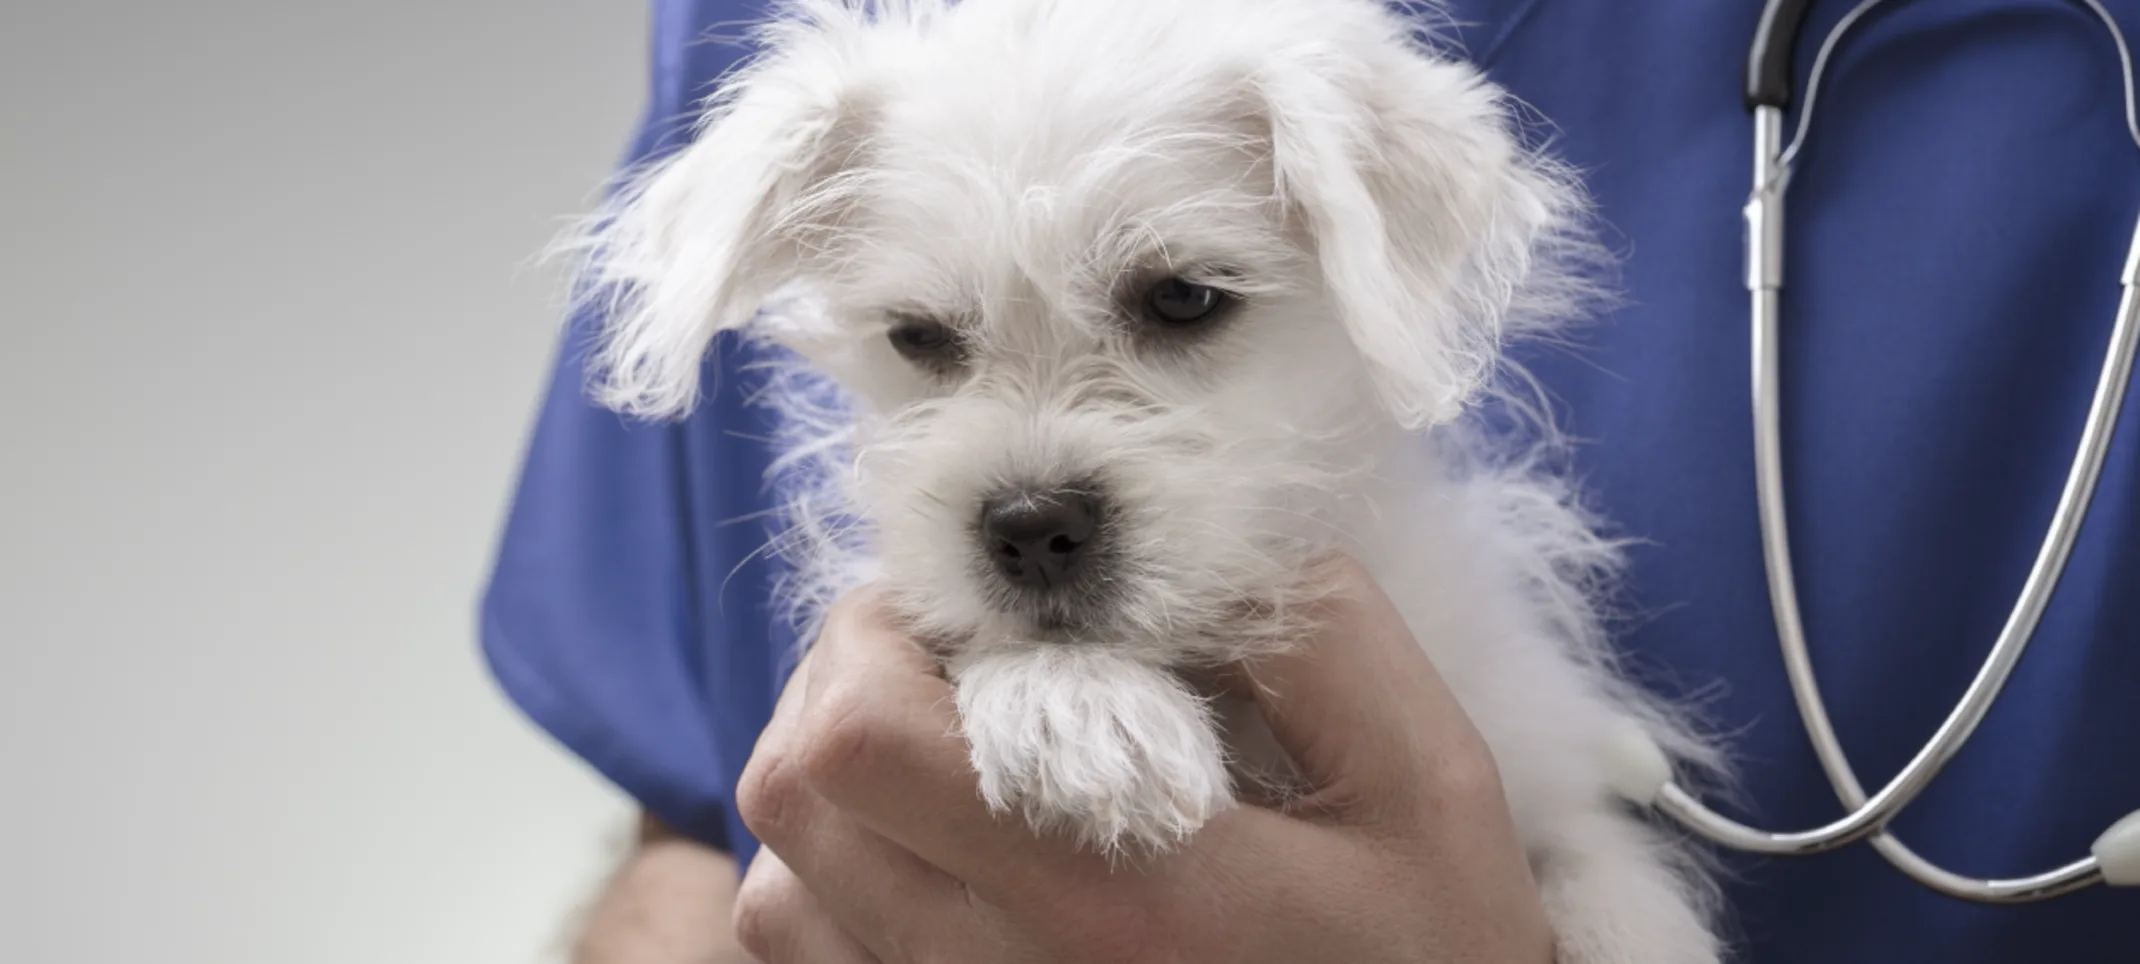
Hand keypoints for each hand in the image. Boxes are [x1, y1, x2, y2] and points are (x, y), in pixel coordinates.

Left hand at [731, 556, 1556, 962]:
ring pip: (779, 891)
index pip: (863, 740)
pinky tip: (939, 848)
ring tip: (942, 755)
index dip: (882, 630)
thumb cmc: (1426, 949)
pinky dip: (836, 884)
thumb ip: (1308, 635)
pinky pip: (816, 958)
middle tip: (958, 663)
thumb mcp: (1424, 780)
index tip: (976, 610)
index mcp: (1114, 888)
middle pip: (792, 797)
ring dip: (833, 790)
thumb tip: (1182, 541)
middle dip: (845, 679)